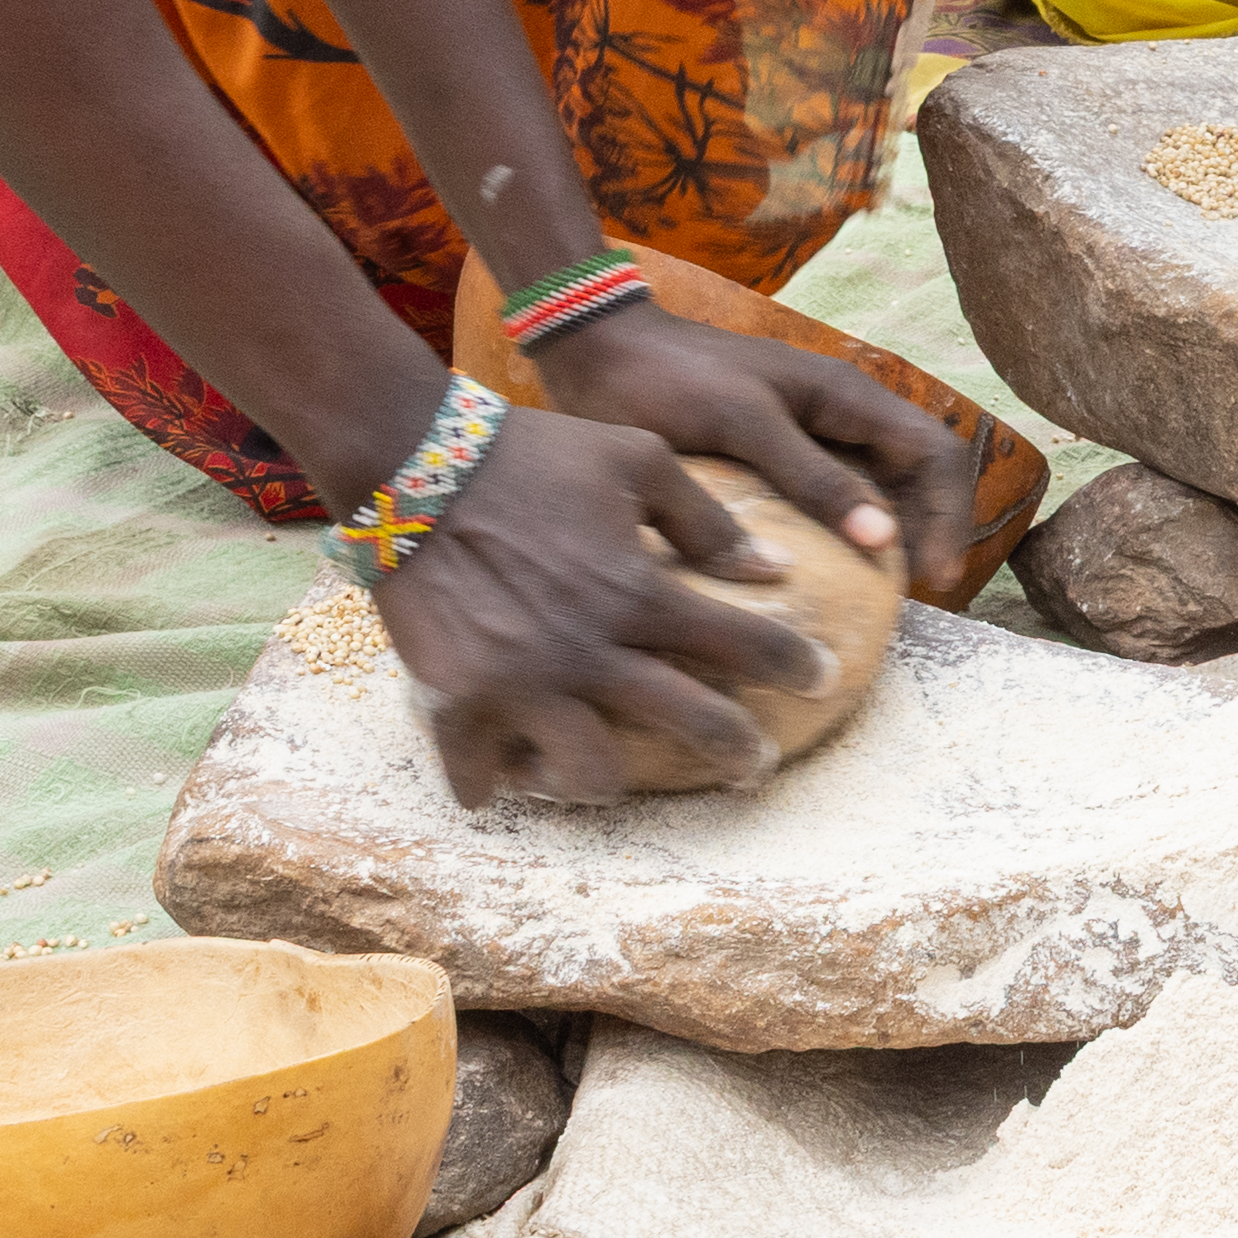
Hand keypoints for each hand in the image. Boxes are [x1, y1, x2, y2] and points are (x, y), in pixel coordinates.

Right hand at [360, 404, 836, 800]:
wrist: (414, 460)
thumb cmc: (532, 452)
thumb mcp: (635, 459)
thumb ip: (706, 520)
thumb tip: (773, 569)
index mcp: (639, 590)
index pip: (743, 645)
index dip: (795, 666)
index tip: (822, 679)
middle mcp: (589, 648)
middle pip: (689, 725)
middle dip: (737, 752)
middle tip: (753, 765)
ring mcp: (521, 682)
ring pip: (588, 773)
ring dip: (606, 780)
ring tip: (608, 776)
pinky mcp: (456, 698)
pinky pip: (479, 775)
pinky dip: (493, 785)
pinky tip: (505, 782)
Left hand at [518, 287, 951, 566]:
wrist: (597, 350)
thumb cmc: (668, 379)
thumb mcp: (744, 426)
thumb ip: (812, 477)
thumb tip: (883, 537)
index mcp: (847, 395)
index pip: (937, 453)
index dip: (949, 515)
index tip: (935, 578)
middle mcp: (840, 413)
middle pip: (916, 475)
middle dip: (927, 532)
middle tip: (909, 598)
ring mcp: (809, 434)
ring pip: (876, 489)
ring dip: (887, 537)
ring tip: (874, 597)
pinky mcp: (773, 455)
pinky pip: (828, 498)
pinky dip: (839, 536)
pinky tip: (818, 579)